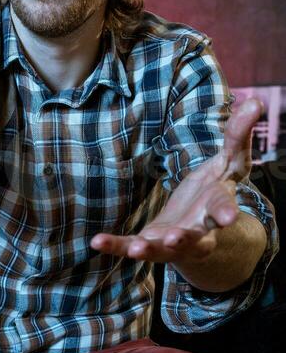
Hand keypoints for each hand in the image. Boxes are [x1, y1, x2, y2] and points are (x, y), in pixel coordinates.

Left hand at [90, 97, 262, 263]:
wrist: (202, 229)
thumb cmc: (216, 190)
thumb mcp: (230, 161)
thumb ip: (238, 135)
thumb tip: (255, 102)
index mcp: (216, 208)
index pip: (222, 207)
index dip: (225, 212)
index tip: (228, 218)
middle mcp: (197, 230)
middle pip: (195, 237)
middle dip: (186, 238)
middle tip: (175, 239)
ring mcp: (172, 242)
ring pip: (162, 249)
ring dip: (149, 249)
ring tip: (136, 250)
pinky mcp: (149, 244)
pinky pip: (130, 246)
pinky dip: (115, 246)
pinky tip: (97, 242)